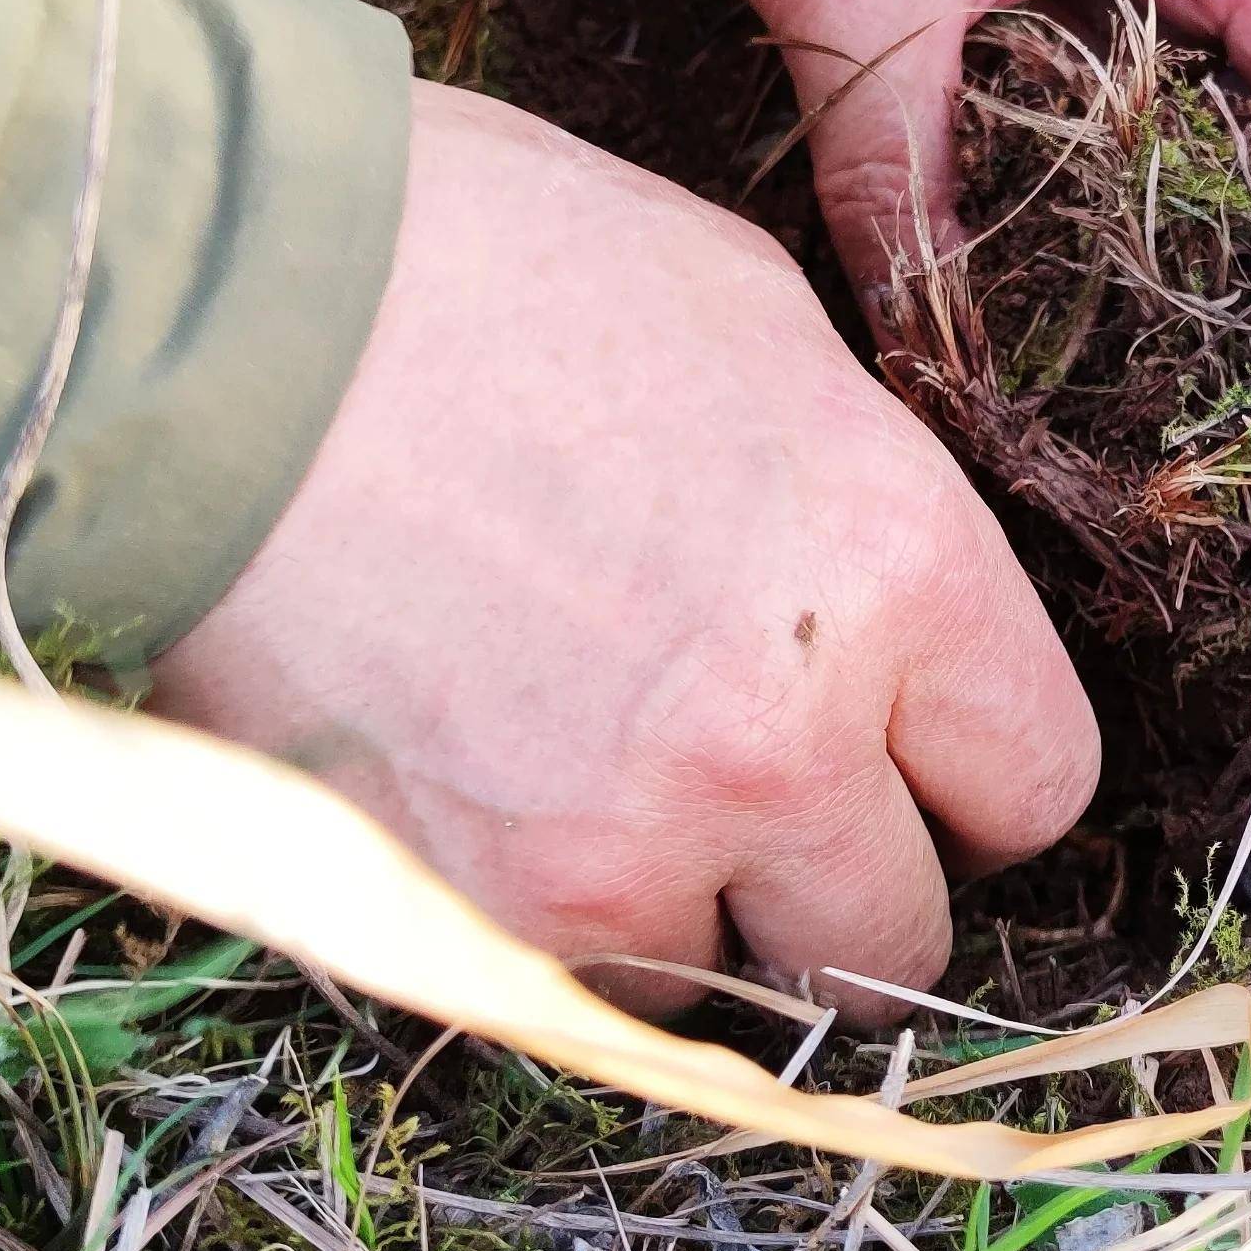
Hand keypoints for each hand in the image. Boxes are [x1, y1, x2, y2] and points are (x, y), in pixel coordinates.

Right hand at [153, 82, 1097, 1020]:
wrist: (216, 310)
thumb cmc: (488, 261)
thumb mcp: (754, 326)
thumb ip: (854, 497)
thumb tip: (896, 606)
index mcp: (893, 570)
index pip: (1034, 783)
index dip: (969, 766)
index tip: (912, 746)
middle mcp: (781, 739)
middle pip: (897, 931)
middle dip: (839, 868)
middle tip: (754, 787)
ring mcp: (616, 843)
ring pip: (717, 979)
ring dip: (678, 907)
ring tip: (583, 770)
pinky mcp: (460, 906)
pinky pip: (558, 989)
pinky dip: (539, 927)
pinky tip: (485, 792)